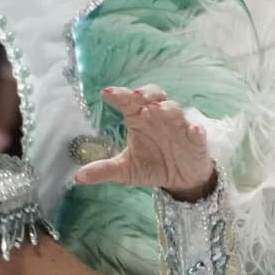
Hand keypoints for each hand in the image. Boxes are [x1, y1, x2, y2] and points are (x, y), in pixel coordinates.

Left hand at [74, 85, 218, 198]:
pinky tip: (193, 130)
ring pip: (174, 110)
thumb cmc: (152, 165)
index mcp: (139, 119)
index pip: (128, 102)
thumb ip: (104, 170)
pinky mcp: (196, 140)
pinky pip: (197, 132)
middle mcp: (158, 117)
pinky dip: (195, 130)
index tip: (106, 93)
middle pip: (154, 96)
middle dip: (145, 94)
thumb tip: (78, 177)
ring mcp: (178, 126)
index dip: (119, 95)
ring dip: (165, 108)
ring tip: (153, 110)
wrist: (180, 180)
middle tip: (135, 97)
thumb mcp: (126, 170)